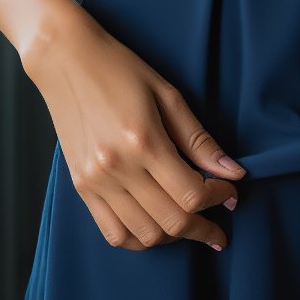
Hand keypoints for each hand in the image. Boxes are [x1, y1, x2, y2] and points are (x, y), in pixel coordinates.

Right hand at [23, 6, 246, 250]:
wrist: (65, 60)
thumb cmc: (120, 70)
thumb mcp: (168, 95)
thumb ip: (200, 140)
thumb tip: (234, 172)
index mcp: (143, 141)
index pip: (192, 193)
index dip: (219, 198)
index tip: (230, 193)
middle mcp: (117, 168)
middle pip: (172, 221)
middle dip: (203, 227)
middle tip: (218, 224)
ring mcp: (95, 181)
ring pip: (144, 235)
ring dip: (174, 236)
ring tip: (188, 223)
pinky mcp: (81, 187)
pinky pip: (113, 233)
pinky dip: (140, 239)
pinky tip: (156, 227)